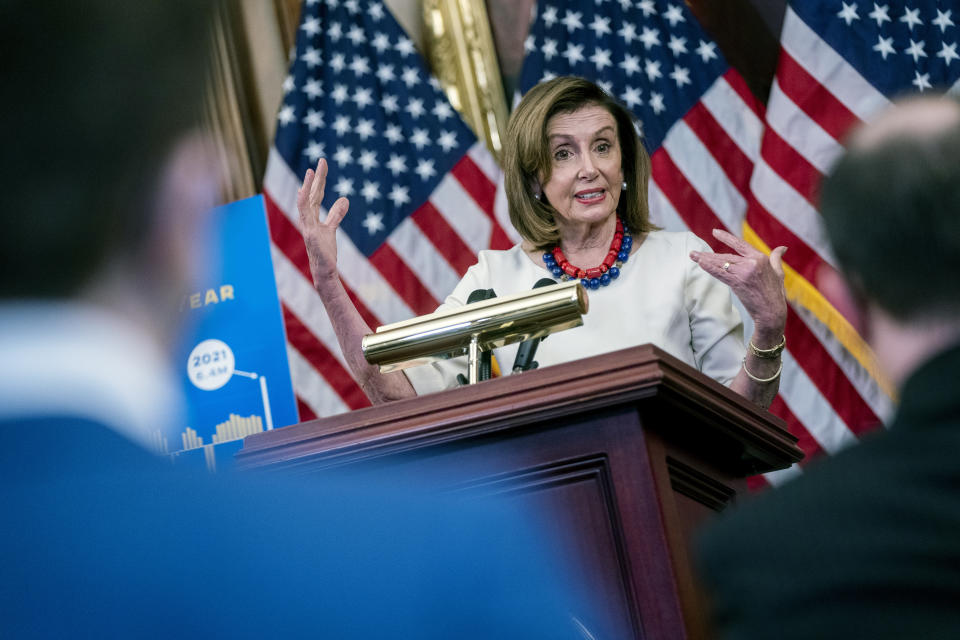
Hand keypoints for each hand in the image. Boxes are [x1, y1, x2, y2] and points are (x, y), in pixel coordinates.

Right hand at [297, 158, 349, 287]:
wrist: (323, 270)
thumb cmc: (324, 251)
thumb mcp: (332, 229)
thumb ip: (336, 214)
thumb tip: (344, 199)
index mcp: (312, 217)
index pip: (315, 195)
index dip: (318, 180)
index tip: (321, 166)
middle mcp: (307, 219)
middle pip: (311, 194)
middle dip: (316, 178)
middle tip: (322, 161)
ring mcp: (307, 226)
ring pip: (305, 202)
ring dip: (308, 187)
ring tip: (311, 172)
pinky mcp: (309, 234)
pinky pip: (306, 216)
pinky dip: (304, 203)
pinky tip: (304, 192)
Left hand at [690, 229, 787, 338]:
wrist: (771, 312)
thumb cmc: (775, 293)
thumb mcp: (778, 273)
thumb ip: (776, 258)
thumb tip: (782, 248)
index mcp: (760, 258)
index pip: (739, 244)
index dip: (726, 237)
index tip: (714, 232)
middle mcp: (751, 263)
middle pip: (726, 256)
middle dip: (708, 255)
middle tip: (694, 252)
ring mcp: (744, 272)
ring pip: (721, 264)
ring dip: (704, 260)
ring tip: (692, 256)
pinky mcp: (737, 283)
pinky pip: (720, 273)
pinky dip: (710, 268)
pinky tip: (700, 263)